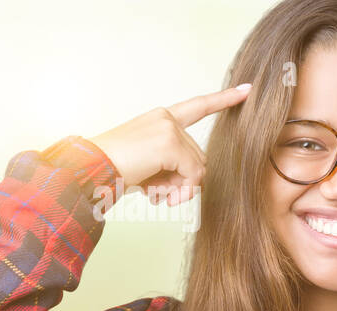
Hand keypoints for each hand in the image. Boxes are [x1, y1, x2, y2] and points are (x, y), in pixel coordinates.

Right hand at [88, 83, 252, 205]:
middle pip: (199, 156)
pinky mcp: (169, 143)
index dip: (224, 99)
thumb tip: (199, 181)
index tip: (247, 90)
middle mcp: (167, 118)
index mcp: (161, 119)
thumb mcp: (151, 164)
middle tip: (165, 194)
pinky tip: (158, 195)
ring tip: (158, 195)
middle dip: (186, 180)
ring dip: (182, 189)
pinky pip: (193, 174)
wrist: (89, 168)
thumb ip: (177, 165)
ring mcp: (169, 129)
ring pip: (198, 167)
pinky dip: (181, 190)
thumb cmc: (115, 169)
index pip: (198, 106)